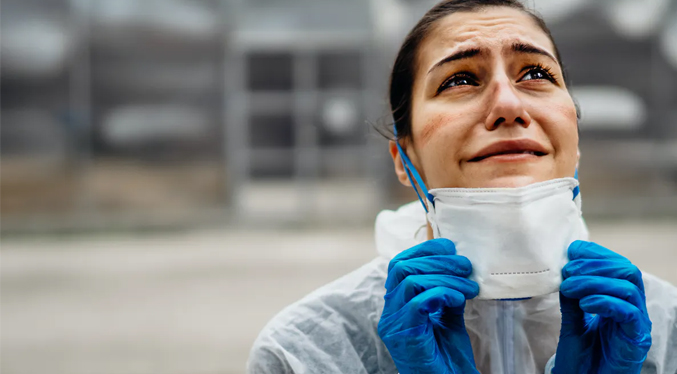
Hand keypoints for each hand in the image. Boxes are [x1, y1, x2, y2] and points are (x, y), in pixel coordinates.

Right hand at [378, 238, 479, 373]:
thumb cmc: (447, 358)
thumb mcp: (448, 316)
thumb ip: (446, 291)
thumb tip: (457, 265)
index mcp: (397, 304)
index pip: (400, 263)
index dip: (425, 249)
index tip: (451, 248)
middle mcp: (390, 312)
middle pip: (403, 266)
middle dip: (438, 260)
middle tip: (466, 267)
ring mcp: (393, 323)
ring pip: (410, 280)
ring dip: (445, 277)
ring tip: (468, 287)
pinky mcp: (403, 335)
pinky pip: (418, 302)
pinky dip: (442, 293)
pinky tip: (458, 299)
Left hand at [554, 240, 651, 373]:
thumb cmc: (582, 356)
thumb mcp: (572, 320)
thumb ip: (572, 297)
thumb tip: (566, 270)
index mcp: (619, 299)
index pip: (617, 264)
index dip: (596, 253)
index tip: (572, 251)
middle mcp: (632, 307)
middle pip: (627, 270)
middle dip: (595, 264)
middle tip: (568, 271)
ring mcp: (637, 323)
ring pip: (628, 287)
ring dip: (595, 281)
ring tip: (570, 287)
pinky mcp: (637, 338)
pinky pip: (629, 312)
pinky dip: (605, 301)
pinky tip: (585, 303)